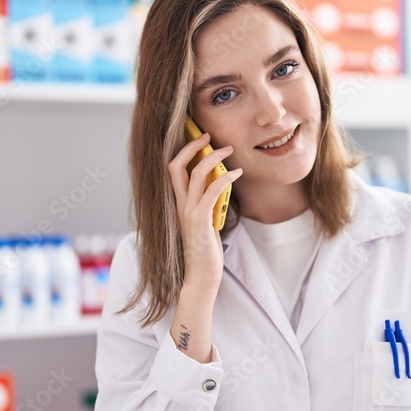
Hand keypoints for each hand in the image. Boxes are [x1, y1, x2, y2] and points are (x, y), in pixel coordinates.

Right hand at [167, 132, 242, 294]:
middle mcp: (180, 205)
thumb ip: (208, 204)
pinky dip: (225, 178)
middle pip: (176, 165)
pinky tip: (237, 174)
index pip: (172, 170)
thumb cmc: (205, 251)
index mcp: (178, 204)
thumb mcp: (205, 222)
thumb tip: (220, 185)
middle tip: (209, 135)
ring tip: (230, 150)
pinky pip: (212, 191)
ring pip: (196, 174)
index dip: (183, 151)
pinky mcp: (200, 220)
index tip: (200, 139)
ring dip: (214, 157)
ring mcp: (188, 212)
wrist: (201, 276)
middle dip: (192, 146)